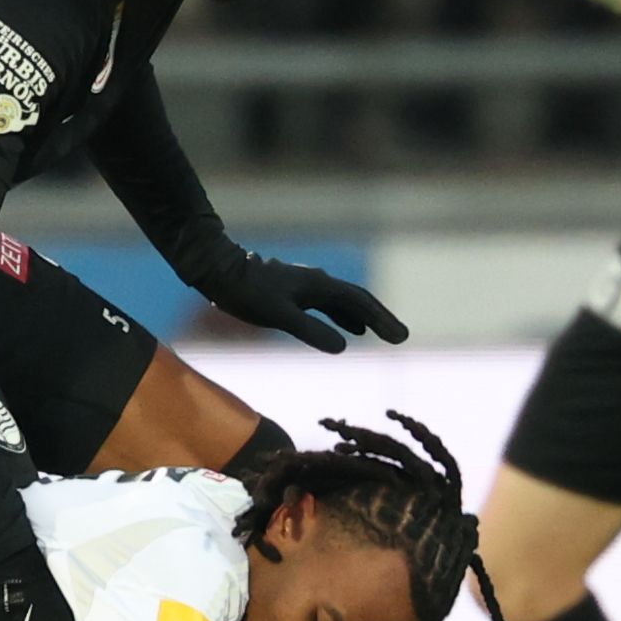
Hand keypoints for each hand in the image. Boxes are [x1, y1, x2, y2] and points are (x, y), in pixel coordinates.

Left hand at [200, 251, 408, 354]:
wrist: (220, 273)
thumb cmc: (247, 294)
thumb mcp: (279, 315)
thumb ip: (310, 330)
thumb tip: (343, 348)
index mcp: (319, 285)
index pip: (360, 302)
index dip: (381, 320)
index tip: (400, 338)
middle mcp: (318, 283)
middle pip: (358, 300)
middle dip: (380, 318)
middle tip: (401, 338)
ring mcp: (307, 287)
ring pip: (344, 303)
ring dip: (365, 318)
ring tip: (383, 335)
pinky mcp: (295, 293)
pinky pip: (330, 306)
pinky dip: (345, 317)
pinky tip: (350, 330)